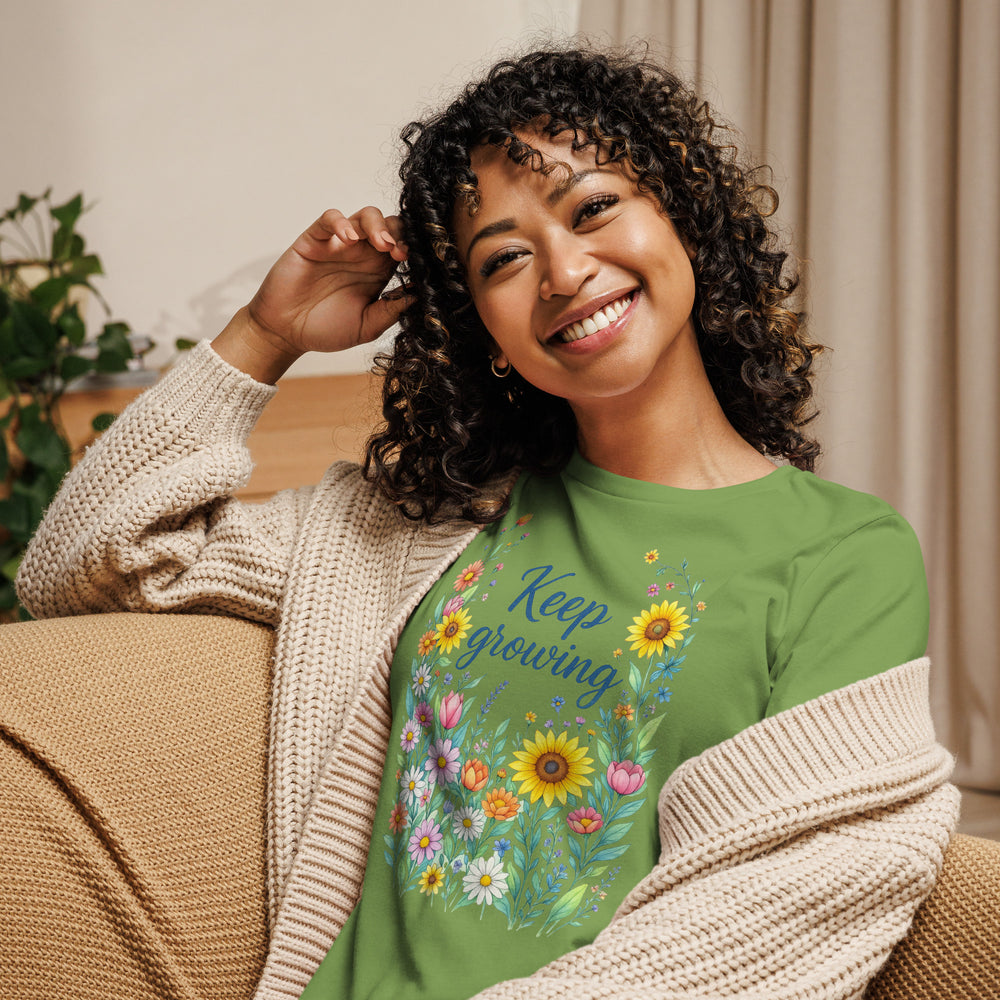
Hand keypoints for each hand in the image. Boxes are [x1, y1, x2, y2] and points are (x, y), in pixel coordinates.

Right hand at [214, 207, 412, 381]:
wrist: (286, 333)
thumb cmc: (325, 330)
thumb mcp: (367, 327)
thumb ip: (391, 311)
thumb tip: (419, 295)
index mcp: (378, 272)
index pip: (403, 247)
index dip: (412, 250)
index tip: (414, 263)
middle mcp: (362, 254)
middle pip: (389, 226)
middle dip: (399, 233)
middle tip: (399, 252)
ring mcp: (338, 245)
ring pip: (364, 216)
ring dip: (377, 225)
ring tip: (381, 244)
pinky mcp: (314, 240)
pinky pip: (329, 219)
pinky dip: (341, 222)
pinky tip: (348, 239)